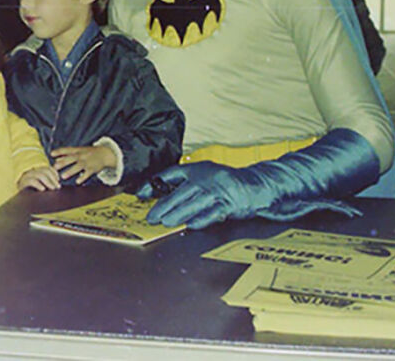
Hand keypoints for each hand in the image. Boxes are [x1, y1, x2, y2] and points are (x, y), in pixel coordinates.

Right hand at [18, 166, 60, 190]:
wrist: (19, 199)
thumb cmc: (32, 192)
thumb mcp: (40, 185)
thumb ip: (47, 182)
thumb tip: (58, 184)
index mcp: (37, 171)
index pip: (47, 168)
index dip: (54, 173)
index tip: (58, 179)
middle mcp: (32, 171)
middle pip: (45, 171)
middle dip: (53, 179)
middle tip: (58, 187)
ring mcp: (27, 176)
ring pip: (40, 175)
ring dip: (48, 182)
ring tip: (52, 188)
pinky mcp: (23, 182)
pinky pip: (32, 181)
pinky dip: (38, 185)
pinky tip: (43, 189)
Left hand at [51, 146, 114, 183]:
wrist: (105, 154)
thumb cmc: (89, 153)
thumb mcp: (79, 151)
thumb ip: (67, 155)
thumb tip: (55, 159)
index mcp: (77, 151)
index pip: (67, 150)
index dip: (59, 151)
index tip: (51, 154)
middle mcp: (81, 156)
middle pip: (71, 158)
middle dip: (63, 162)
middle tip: (54, 167)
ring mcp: (87, 162)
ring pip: (78, 166)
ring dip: (71, 171)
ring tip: (63, 176)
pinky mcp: (92, 169)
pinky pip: (87, 173)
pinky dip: (83, 177)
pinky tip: (78, 181)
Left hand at [135, 162, 270, 228]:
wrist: (253, 185)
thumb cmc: (224, 182)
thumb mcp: (203, 174)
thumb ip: (183, 181)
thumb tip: (157, 192)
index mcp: (197, 170)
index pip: (171, 174)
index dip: (154, 184)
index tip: (141, 194)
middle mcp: (205, 180)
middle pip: (179, 193)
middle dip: (163, 206)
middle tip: (151, 217)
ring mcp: (216, 193)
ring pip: (192, 205)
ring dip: (177, 215)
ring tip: (165, 222)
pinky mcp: (227, 205)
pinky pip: (211, 214)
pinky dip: (200, 220)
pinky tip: (189, 225)